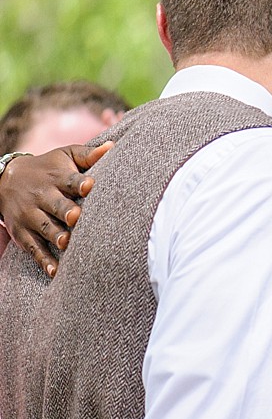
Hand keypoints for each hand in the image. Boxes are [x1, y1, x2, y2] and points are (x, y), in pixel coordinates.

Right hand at [0, 142, 111, 276]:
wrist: (5, 179)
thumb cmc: (48, 168)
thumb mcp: (64, 156)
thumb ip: (88, 155)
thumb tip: (113, 147)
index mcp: (56, 177)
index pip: (68, 180)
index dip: (79, 183)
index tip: (90, 186)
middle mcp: (41, 197)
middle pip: (55, 205)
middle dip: (65, 211)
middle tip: (77, 217)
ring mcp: (30, 216)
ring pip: (43, 227)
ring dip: (55, 235)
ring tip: (67, 243)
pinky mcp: (22, 233)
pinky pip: (33, 248)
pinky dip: (43, 260)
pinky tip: (55, 271)